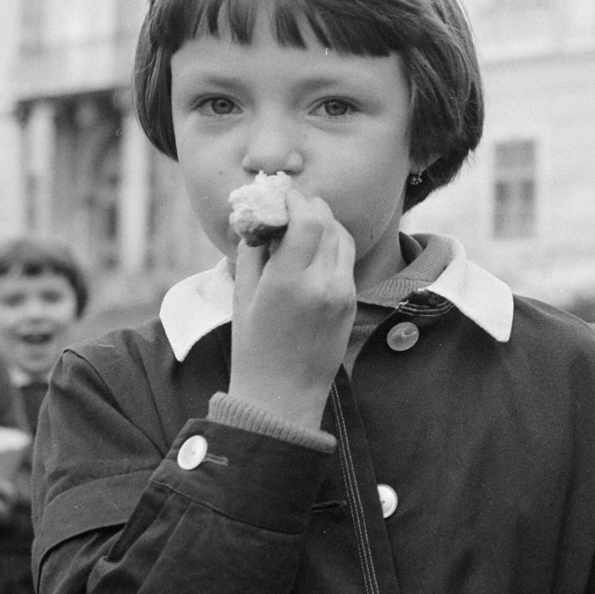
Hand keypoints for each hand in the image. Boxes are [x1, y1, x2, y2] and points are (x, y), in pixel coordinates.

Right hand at [229, 191, 356, 429]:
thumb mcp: (242, 296)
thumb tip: (262, 216)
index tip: (280, 196)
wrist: (282, 397)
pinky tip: (311, 250)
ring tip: (299, 228)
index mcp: (289, 281)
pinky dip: (331, 245)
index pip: (308, 219)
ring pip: (342, 236)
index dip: (295, 200)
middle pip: (328, 222)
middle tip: (288, 207)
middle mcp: (322, 283)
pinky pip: (346, 259)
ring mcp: (342, 292)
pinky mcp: (351, 300)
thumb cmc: (252, 347)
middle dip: (309, 207)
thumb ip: (255, 251)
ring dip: (323, 223)